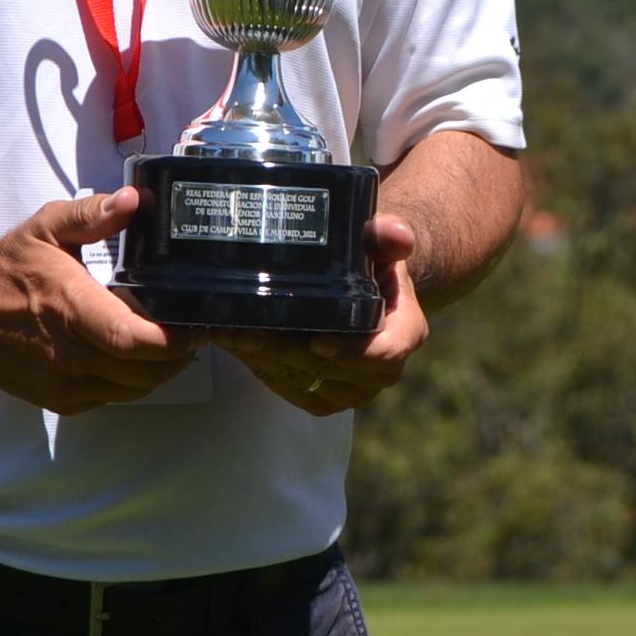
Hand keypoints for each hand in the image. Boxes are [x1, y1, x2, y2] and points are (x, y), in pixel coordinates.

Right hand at [0, 187, 194, 414]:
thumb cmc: (6, 267)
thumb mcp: (47, 227)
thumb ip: (92, 214)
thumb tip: (134, 200)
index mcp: (70, 309)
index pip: (135, 341)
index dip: (174, 340)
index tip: (195, 324)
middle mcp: (67, 355)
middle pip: (144, 372)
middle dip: (176, 356)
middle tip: (190, 331)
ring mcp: (62, 383)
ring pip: (132, 390)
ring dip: (157, 371)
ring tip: (166, 342)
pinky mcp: (57, 401)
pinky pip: (111, 398)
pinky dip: (130, 382)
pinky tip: (130, 356)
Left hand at [212, 214, 427, 417]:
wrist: (360, 288)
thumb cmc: (369, 261)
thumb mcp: (378, 242)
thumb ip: (387, 236)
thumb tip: (397, 236)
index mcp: (406, 334)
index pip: (385, 354)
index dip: (351, 351)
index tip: (316, 341)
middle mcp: (383, 372)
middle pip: (330, 369)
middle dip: (283, 349)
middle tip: (243, 328)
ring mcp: (351, 391)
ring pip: (302, 380)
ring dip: (262, 357)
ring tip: (229, 331)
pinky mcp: (322, 400)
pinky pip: (288, 388)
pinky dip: (259, 366)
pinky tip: (236, 343)